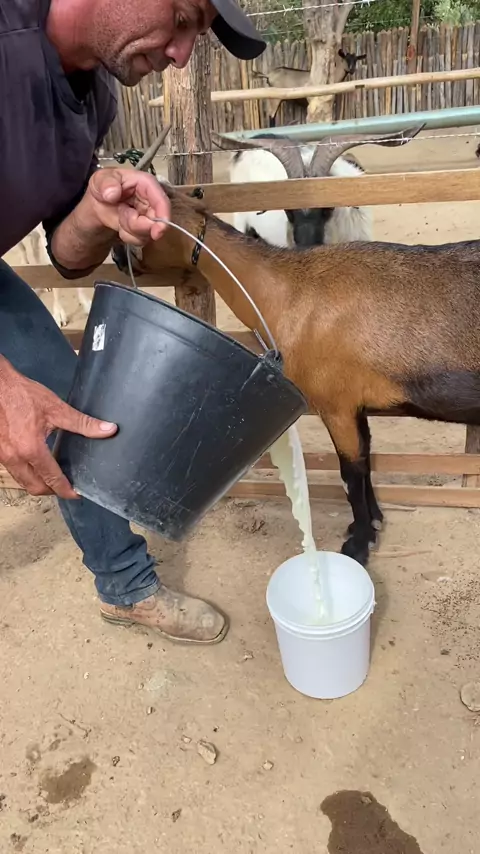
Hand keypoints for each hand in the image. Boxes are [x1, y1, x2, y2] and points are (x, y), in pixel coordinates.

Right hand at [0, 359, 116, 498]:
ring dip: (38, 483)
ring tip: (54, 477)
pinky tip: (37, 464)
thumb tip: (109, 430)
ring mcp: (3, 457)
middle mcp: (15, 458)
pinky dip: (27, 473)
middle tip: (67, 486)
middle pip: (35, 487)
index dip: (66, 490)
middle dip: (52, 491)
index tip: (77, 494)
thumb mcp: (56, 408)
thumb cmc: (23, 394)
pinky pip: (14, 472)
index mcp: (31, 449)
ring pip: (23, 481)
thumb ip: (83, 423)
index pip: (52, 479)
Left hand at [82, 167, 170, 245]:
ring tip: (120, 216)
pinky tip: (121, 225)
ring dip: (130, 230)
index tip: (157, 231)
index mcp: (146, 184)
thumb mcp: (100, 179)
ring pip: (148, 232)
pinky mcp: (146, 229)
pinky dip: (127, 236)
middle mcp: (152, 200)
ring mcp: (150, 216)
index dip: (163, 216)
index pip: (161, 200)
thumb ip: (106, 183)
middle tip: (122, 219)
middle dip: (140, 226)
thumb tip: (112, 193)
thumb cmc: (103, 188)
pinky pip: (141, 240)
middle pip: (158, 221)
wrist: (98, 206)